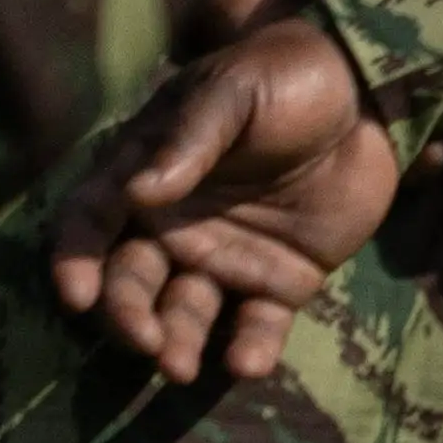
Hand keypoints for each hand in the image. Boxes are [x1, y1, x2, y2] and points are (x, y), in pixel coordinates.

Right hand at [48, 12, 404, 385]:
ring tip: (180, 367)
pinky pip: (254, 327)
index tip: (77, 293)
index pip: (92, 221)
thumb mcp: (234, 92)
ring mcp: (223, 260)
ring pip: (184, 316)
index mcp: (147, 174)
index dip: (75, 258)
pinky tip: (248, 363)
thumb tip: (137, 191)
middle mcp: (174, 228)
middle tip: (145, 338)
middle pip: (130, 283)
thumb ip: (190, 140)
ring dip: (177, 344)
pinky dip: (248, 350)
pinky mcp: (276, 285)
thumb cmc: (283, 75)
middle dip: (126, 316)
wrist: (367, 93)